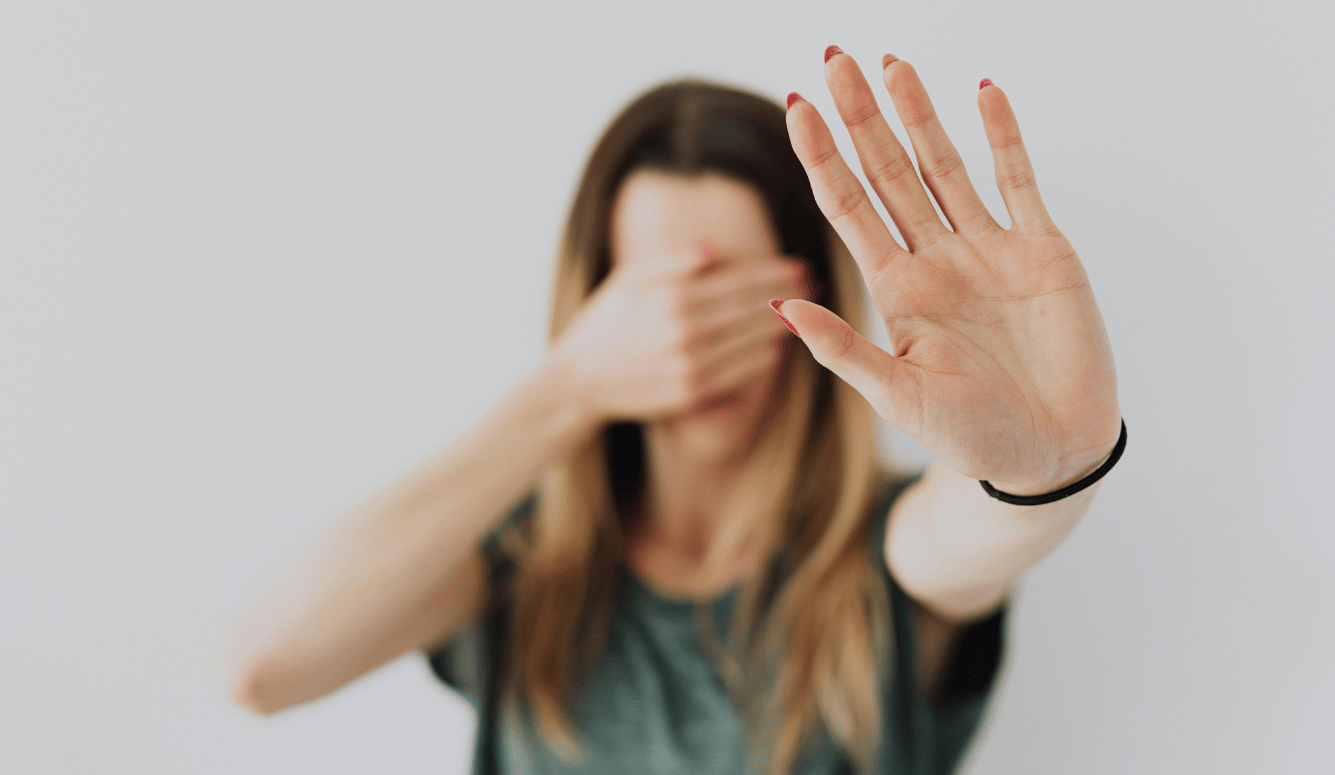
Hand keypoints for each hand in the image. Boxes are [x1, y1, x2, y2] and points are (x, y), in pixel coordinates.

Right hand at [552, 247, 814, 422]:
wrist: (577, 382)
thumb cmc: (603, 324)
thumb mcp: (627, 281)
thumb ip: (671, 263)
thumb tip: (713, 249)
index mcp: (671, 296)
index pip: (736, 279)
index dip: (772, 271)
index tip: (799, 264)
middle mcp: (684, 330)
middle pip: (750, 308)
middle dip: (787, 294)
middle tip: (814, 285)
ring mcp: (689, 364)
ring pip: (750, 341)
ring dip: (782, 326)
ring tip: (806, 313)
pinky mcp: (690, 394)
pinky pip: (737, 374)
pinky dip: (760, 359)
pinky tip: (777, 348)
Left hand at [776, 50, 1119, 493]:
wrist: (1052, 453)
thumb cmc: (972, 436)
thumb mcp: (899, 397)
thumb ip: (843, 350)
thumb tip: (779, 307)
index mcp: (897, 291)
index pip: (848, 208)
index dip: (822, 158)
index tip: (795, 108)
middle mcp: (935, 260)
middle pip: (888, 172)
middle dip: (861, 117)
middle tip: (833, 59)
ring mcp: (987, 250)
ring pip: (945, 166)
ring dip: (919, 114)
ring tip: (890, 63)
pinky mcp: (1041, 250)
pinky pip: (1019, 181)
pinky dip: (1004, 136)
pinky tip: (983, 92)